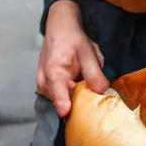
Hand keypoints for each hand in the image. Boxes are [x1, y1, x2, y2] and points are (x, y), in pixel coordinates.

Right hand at [37, 0, 108, 118]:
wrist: (59, 28)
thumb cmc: (72, 38)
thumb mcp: (87, 52)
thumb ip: (94, 73)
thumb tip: (102, 92)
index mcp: (53, 73)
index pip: (60, 99)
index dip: (71, 110)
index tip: (78, 117)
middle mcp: (44, 83)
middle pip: (63, 104)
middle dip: (79, 105)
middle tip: (95, 102)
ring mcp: (43, 87)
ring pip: (62, 103)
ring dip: (74, 100)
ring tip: (85, 90)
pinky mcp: (46, 88)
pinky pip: (60, 98)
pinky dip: (70, 96)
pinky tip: (78, 89)